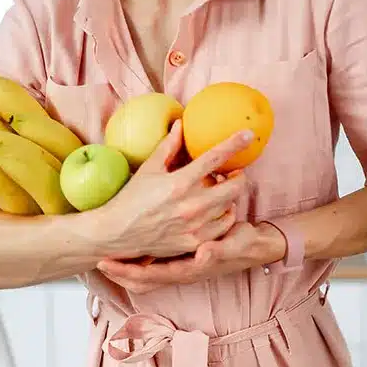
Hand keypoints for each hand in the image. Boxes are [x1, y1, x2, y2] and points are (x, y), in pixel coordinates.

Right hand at [95, 120, 253, 259]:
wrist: (117, 233)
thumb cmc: (132, 199)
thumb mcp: (149, 169)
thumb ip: (169, 146)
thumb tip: (181, 124)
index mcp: (180, 182)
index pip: (215, 158)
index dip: (234, 144)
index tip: (248, 135)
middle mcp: (191, 205)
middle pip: (234, 186)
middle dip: (239, 177)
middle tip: (234, 173)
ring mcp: (195, 226)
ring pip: (230, 206)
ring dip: (230, 197)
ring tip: (220, 192)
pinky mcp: (195, 243)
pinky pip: (223, 227)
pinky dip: (225, 216)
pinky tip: (217, 211)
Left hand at [97, 221, 287, 293]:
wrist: (256, 247)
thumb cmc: (244, 245)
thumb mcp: (233, 245)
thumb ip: (218, 251)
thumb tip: (202, 254)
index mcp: (187, 270)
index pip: (149, 275)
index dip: (126, 271)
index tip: (106, 263)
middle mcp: (180, 272)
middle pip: (141, 281)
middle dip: (119, 274)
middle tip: (96, 261)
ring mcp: (179, 268)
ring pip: (145, 276)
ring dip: (126, 269)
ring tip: (106, 256)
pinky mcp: (181, 260)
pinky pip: (153, 266)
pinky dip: (138, 262)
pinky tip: (129, 250)